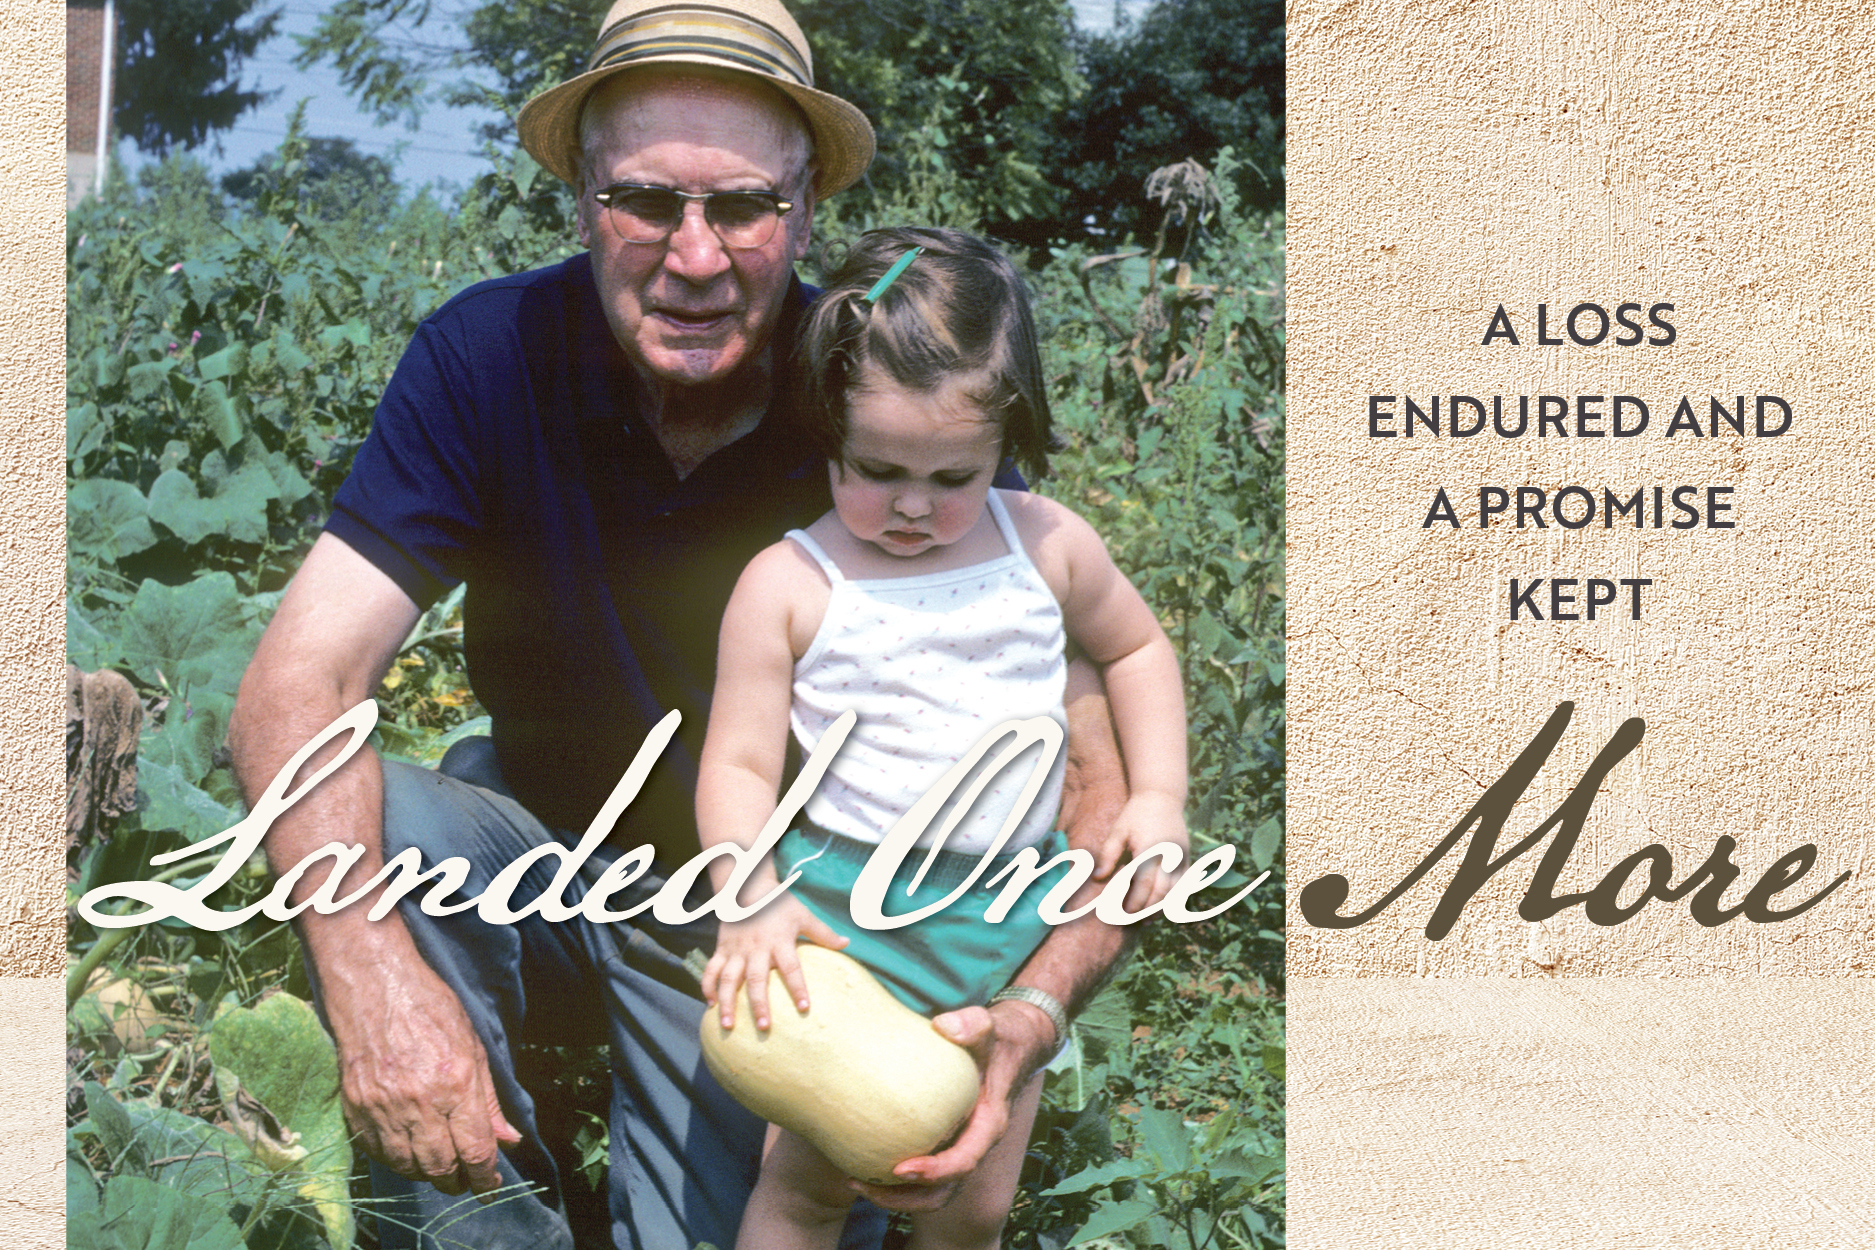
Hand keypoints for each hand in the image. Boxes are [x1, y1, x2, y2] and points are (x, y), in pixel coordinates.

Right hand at [328, 958, 521, 1198]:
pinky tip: (409, 1150)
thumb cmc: (431, 1008)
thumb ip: (489, 1100)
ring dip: (428, 1173)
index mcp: (456, 1083)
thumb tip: (509, 1139)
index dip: (486, 1178)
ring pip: (409, 1166)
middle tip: (466, 1178)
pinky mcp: (358, 1108)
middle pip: (441, 1166)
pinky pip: (379, 1152)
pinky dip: (397, 1159)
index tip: (491, 1188)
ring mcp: (385, 1107)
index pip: (475, 1150)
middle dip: (457, 1180)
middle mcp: (421, 1101)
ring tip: (439, 1165)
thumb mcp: (474, 1046)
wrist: (374, 987)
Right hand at [701, 892, 848, 1029]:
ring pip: (729, 979)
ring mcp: (736, 950)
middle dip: (759, 1004)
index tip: (804, 1008)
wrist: (747, 887)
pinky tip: (710, 1005)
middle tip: (764, 1026)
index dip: (797, 987)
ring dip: (728, 1003)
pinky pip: (712, 970)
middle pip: (757, 979)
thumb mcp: (803, 915)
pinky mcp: (721, 949)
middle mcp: (756, 948)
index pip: (791, 968)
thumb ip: (823, 933)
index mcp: (779, 941)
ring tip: (728, 1026)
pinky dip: (708, 987)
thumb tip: (847, 944)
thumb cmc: (779, 904)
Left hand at [846, 998, 1055, 1211]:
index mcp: (988, 1125)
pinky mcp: (946, 1143)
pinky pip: (923, 1174)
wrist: (1009, 1048)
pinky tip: (863, 1159)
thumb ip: (973, 1025)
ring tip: (854, 1181)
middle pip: (943, 1192)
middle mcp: (975, 1145)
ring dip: (894, 1196)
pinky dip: (894, 1179)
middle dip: (903, 1198)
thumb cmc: (996, 1040)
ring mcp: (960, 1148)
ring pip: (931, 1192)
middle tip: (862, 1185)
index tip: (899, 1169)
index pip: (963, 1162)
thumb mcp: (989, 1028)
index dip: (933, 1172)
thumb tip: (943, 1025)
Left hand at [1092, 790, 1188, 912]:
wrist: (1163, 797)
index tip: (1124, 912)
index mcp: (1150, 850)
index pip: (1144, 884)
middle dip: (1147, 908)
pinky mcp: (1186, 857)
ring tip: (1147, 919)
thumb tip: (1098, 877)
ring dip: (1162, 907)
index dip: (1135, 901)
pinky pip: (1183, 883)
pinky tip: (1162, 905)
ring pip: (1175, 891)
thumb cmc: (1136, 814)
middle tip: (1133, 919)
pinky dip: (1174, 897)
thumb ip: (1108, 855)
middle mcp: (1169, 857)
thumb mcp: (1118, 831)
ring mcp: (1181, 858)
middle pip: (1161, 892)